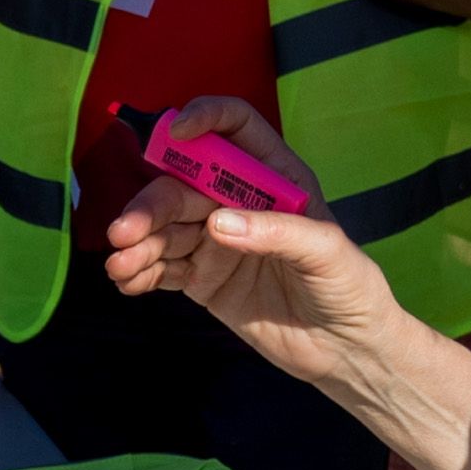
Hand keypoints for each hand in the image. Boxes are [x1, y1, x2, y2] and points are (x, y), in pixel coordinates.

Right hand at [97, 97, 403, 392]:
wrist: (345, 350)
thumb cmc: (350, 288)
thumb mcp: (328, 253)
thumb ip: (278, 232)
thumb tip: (217, 223)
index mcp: (273, 177)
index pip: (234, 129)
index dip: (204, 118)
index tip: (175, 131)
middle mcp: (238, 201)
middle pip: (182, 186)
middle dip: (150, 206)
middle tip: (124, 232)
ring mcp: (217, 241)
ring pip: (165, 229)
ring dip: (137, 243)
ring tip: (120, 266)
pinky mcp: (203, 279)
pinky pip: (163, 268)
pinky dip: (140, 272)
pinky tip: (128, 282)